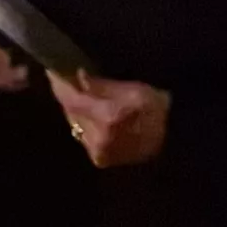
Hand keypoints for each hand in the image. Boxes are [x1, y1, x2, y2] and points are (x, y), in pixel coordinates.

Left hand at [50, 72, 170, 167]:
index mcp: (109, 116)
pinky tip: (92, 114)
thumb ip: (101, 84)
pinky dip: (84, 123)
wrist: (173, 141)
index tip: (52, 67)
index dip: (59, 81)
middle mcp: (98, 136)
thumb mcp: (134, 89)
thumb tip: (78, 75)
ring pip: (74, 123)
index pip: (71, 96)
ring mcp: (97, 150)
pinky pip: (83, 135)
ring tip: (79, 93)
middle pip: (69, 109)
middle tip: (66, 76)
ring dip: (74, 108)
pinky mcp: (99, 159)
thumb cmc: (159, 109)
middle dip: (67, 93)